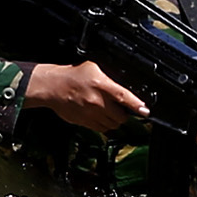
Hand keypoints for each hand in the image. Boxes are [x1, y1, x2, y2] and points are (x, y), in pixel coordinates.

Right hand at [21, 58, 145, 135]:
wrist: (52, 87)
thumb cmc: (72, 76)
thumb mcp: (94, 68)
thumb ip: (110, 77)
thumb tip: (125, 86)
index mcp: (101, 85)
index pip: (124, 97)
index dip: (136, 105)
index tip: (145, 110)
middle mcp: (97, 101)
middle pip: (121, 116)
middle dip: (124, 113)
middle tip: (120, 107)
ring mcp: (90, 114)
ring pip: (113, 124)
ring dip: (115, 120)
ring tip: (109, 111)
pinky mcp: (84, 122)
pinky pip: (102, 129)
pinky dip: (105, 124)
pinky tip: (100, 116)